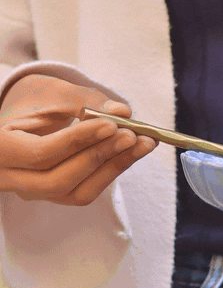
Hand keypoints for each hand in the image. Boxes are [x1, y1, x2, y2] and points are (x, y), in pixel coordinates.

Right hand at [0, 74, 156, 205]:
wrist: (22, 116)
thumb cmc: (35, 100)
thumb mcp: (53, 92)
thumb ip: (86, 100)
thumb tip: (123, 113)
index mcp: (0, 147)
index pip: (41, 153)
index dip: (78, 141)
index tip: (111, 124)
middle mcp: (10, 177)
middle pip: (58, 180)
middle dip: (99, 158)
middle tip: (132, 135)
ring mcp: (32, 191)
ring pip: (75, 192)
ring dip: (113, 168)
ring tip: (143, 143)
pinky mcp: (54, 195)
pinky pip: (85, 192)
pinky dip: (111, 172)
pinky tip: (133, 152)